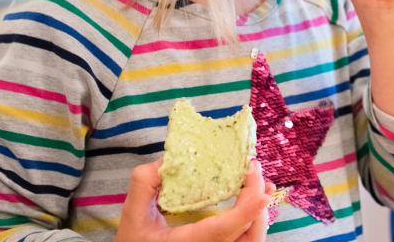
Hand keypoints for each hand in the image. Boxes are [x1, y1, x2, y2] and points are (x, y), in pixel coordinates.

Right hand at [116, 159, 272, 241]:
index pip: (222, 230)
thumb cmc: (134, 241)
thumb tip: (169, 159)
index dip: (246, 211)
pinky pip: (242, 239)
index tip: (261, 190)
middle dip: (258, 206)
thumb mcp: (132, 214)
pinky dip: (251, 221)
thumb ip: (145, 183)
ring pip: (249, 240)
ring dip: (259, 214)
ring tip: (261, 186)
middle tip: (256, 174)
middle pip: (247, 237)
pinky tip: (252, 202)